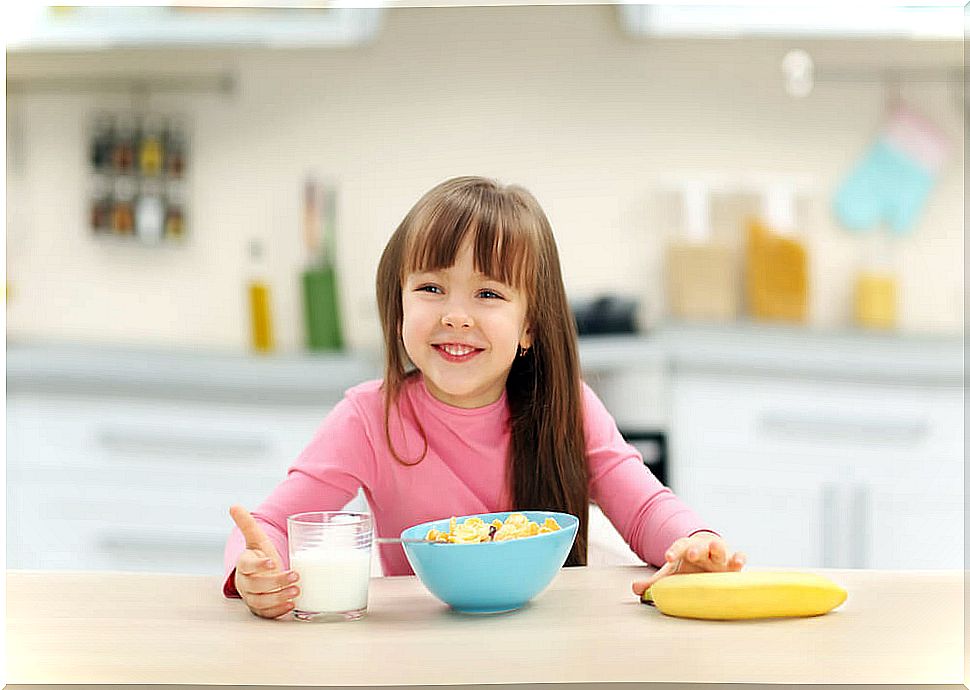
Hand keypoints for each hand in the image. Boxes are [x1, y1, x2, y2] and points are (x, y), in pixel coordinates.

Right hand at [229, 505, 298, 618]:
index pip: (246, 566)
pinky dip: (278, 611)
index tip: (271, 562)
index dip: (257, 565)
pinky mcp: (260, 610)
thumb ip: (246, 524)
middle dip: (275, 583)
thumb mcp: (256, 540)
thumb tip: (234, 506)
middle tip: (295, 576)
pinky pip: (266, 614)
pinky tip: (292, 605)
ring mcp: (252, 598)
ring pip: (260, 602)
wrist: (261, 576)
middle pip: (255, 586)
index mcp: (243, 565)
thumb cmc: (260, 557)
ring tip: (297, 591)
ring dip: (278, 598)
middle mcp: (245, 583)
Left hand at [631, 532, 745, 596]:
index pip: (679, 546)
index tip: (667, 557)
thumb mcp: (672, 573)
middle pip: (700, 546)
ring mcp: (719, 555)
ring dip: (718, 549)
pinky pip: (738, 558)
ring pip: (720, 548)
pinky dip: (739, 558)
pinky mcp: (732, 564)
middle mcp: (703, 549)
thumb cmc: (688, 567)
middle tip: (692, 554)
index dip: (674, 550)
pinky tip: (738, 562)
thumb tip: (635, 588)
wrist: (707, 558)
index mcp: (686, 548)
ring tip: (717, 551)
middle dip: (696, 549)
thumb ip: (654, 582)